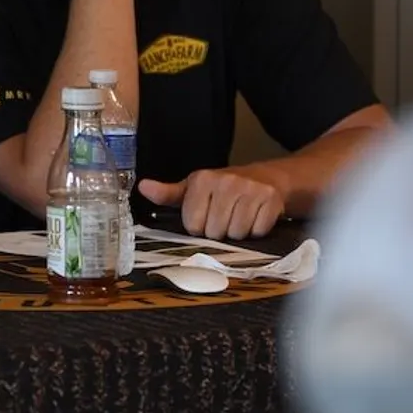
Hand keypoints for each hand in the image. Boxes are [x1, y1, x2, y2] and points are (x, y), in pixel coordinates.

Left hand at [138, 165, 289, 240]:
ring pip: (237, 234)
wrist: (267, 178)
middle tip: (225, 217)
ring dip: (238, 232)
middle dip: (219, 231)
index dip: (199, 227)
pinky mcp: (271, 200)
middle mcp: (226, 182)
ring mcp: (250, 190)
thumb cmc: (223, 188)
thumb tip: (142, 187)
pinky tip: (255, 217)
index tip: (206, 216)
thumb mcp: (194, 189)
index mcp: (202, 180)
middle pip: (215, 232)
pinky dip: (258, 230)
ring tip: (240, 217)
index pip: (193, 225)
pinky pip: (258, 231)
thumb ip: (168, 193)